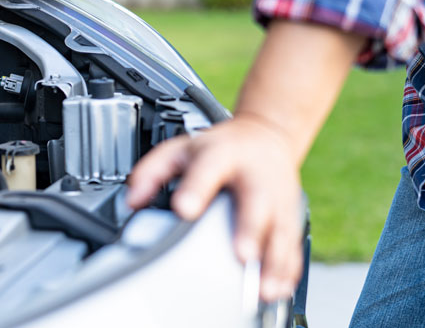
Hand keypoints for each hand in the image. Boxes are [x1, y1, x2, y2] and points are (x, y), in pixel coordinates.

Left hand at [126, 114, 303, 301]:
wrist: (266, 137)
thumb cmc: (220, 148)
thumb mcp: (181, 149)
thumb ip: (153, 171)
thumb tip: (132, 200)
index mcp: (222, 155)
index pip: (207, 170)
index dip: (196, 189)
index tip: (184, 209)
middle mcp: (254, 176)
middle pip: (255, 202)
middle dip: (249, 229)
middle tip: (241, 255)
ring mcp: (277, 197)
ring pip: (279, 230)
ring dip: (273, 261)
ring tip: (262, 286)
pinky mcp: (290, 217)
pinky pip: (291, 245)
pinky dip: (287, 269)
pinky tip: (278, 288)